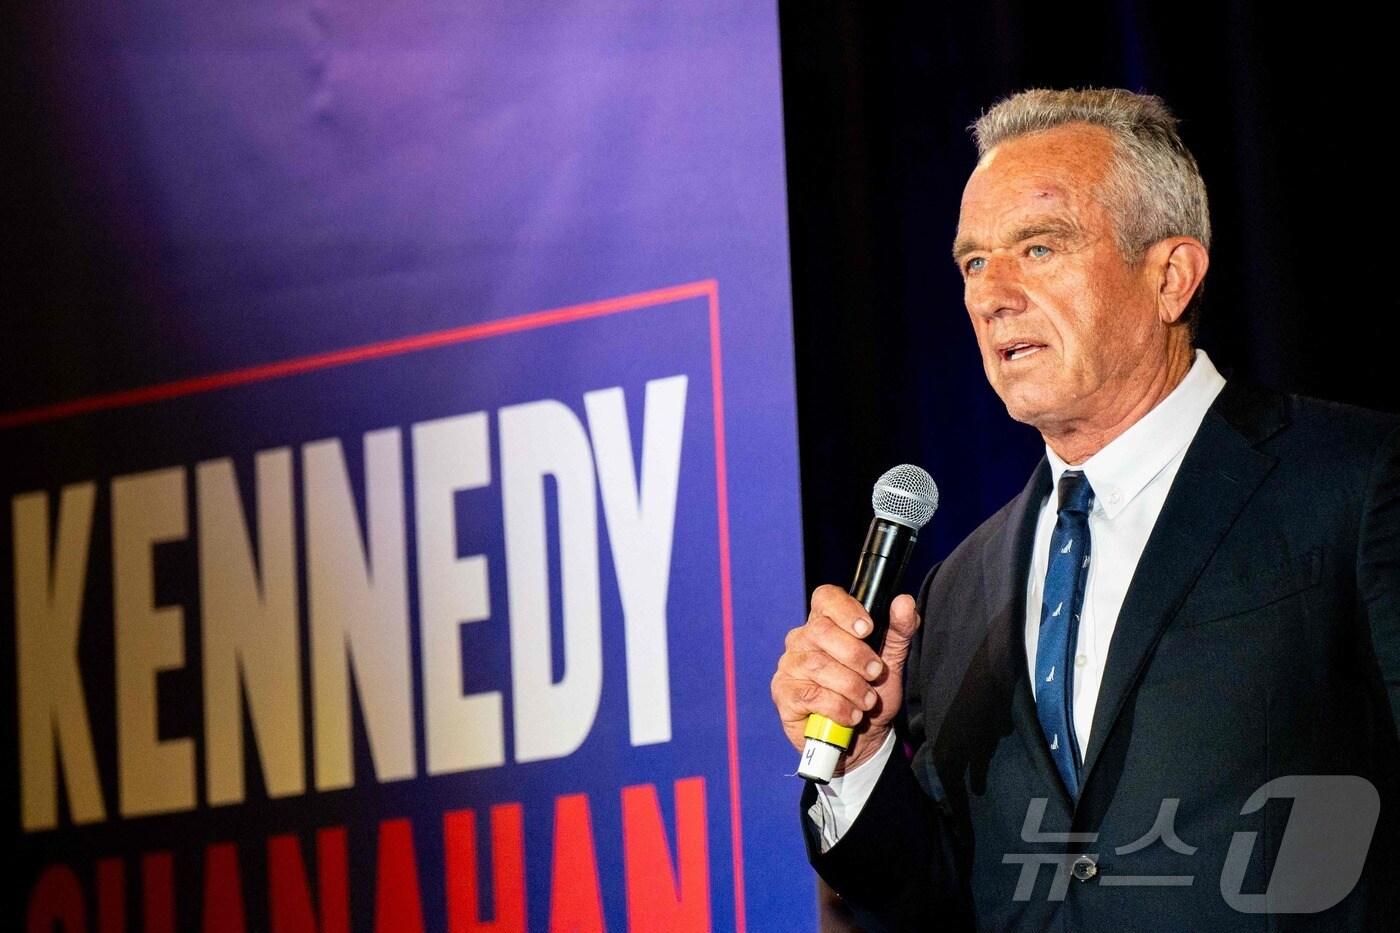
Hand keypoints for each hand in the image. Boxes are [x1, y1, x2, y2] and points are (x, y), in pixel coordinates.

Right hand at [771, 585, 921, 773]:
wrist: (862, 740)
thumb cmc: (870, 694)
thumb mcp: (891, 662)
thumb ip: (899, 631)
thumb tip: (904, 602)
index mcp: (826, 623)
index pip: (826, 598)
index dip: (845, 609)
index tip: (867, 629)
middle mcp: (802, 640)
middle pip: (822, 631)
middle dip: (856, 655)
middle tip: (875, 674)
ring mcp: (790, 666)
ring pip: (818, 665)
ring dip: (851, 686)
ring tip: (867, 701)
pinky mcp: (784, 694)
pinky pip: (811, 695)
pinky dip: (838, 707)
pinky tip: (851, 715)